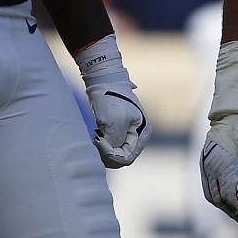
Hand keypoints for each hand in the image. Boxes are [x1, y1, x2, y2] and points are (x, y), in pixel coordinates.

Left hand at [76, 34, 147, 167]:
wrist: (103, 79)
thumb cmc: (110, 97)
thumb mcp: (113, 120)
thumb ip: (115, 141)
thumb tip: (110, 155)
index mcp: (142, 134)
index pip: (127, 157)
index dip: (111, 155)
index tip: (98, 141)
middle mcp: (137, 136)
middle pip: (121, 157)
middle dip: (107, 153)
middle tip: (95, 139)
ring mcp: (128, 133)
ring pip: (114, 153)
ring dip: (103, 149)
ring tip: (96, 135)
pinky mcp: (117, 130)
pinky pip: (110, 146)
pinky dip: (101, 144)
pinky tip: (96, 133)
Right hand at [201, 40, 237, 224]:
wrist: (233, 112)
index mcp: (225, 169)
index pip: (228, 199)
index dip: (237, 213)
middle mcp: (211, 169)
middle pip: (217, 200)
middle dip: (229, 211)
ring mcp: (205, 165)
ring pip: (209, 193)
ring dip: (221, 205)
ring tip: (236, 210)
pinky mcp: (203, 161)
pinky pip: (206, 184)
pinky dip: (215, 194)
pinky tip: (226, 195)